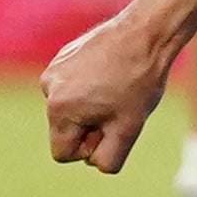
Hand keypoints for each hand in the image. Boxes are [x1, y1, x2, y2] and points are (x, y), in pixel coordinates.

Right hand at [42, 2, 184, 171]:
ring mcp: (54, 69)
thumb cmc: (139, 82)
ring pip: (71, 108)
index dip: (89, 148)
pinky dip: (91, 86)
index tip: (111, 127)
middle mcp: (48, 88)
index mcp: (58, 109)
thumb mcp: (128, 130)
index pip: (63, 153)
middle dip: (91, 126)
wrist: (147, 33)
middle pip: (65, 130)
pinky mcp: (64, 55)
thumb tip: (94, 163)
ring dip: (92, 106)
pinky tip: (113, 72)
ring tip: (118, 87)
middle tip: (119, 106)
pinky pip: (74, 86)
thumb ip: (108, 158)